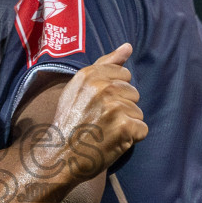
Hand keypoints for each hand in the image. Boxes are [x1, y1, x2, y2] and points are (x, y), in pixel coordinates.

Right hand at [49, 43, 147, 184]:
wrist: (60, 156)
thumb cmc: (70, 123)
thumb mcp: (80, 87)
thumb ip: (105, 64)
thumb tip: (128, 46)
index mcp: (89, 75)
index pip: (124, 75)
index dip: (115, 92)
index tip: (98, 105)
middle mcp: (102, 88)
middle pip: (133, 93)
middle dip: (122, 108)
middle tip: (100, 121)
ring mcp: (114, 107)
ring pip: (138, 112)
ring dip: (126, 124)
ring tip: (104, 132)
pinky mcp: (125, 127)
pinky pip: (142, 129)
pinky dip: (131, 139)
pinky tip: (113, 141)